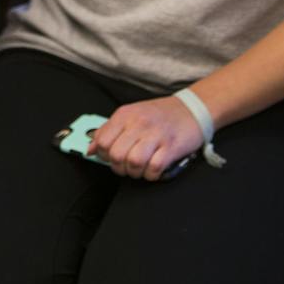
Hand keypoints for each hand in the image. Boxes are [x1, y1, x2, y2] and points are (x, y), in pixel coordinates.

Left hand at [88, 96, 204, 181]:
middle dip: (118, 167)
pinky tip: (152, 169)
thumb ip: (108, 130)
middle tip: (126, 166)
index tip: (110, 157)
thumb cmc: (159, 114)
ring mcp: (156, 135)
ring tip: (139, 168)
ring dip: (134, 172)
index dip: (103, 155)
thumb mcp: (130, 114)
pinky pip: (154, 168)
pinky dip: (151, 174)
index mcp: (125, 115)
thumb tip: (91, 149)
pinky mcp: (172, 147)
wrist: (192, 109)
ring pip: (134, 163)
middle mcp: (139, 123)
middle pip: (116, 155)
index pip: (102, 141)